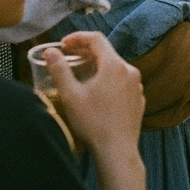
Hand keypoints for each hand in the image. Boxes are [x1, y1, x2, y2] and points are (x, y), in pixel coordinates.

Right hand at [46, 32, 144, 156]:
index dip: (77, 37)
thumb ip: (59, 69)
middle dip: (86, 52)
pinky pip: (122, 82)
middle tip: (69, 58)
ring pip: (115, 68)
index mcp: (114, 65)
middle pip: (106, 52)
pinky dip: (108, 81)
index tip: (64, 45)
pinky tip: (97, 94)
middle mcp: (129, 71)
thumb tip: (51, 52)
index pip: (96, 39)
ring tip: (81, 75)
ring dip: (98, 67)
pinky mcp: (138, 99)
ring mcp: (137, 86)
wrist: (117, 151)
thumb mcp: (70, 95)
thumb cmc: (93, 122)